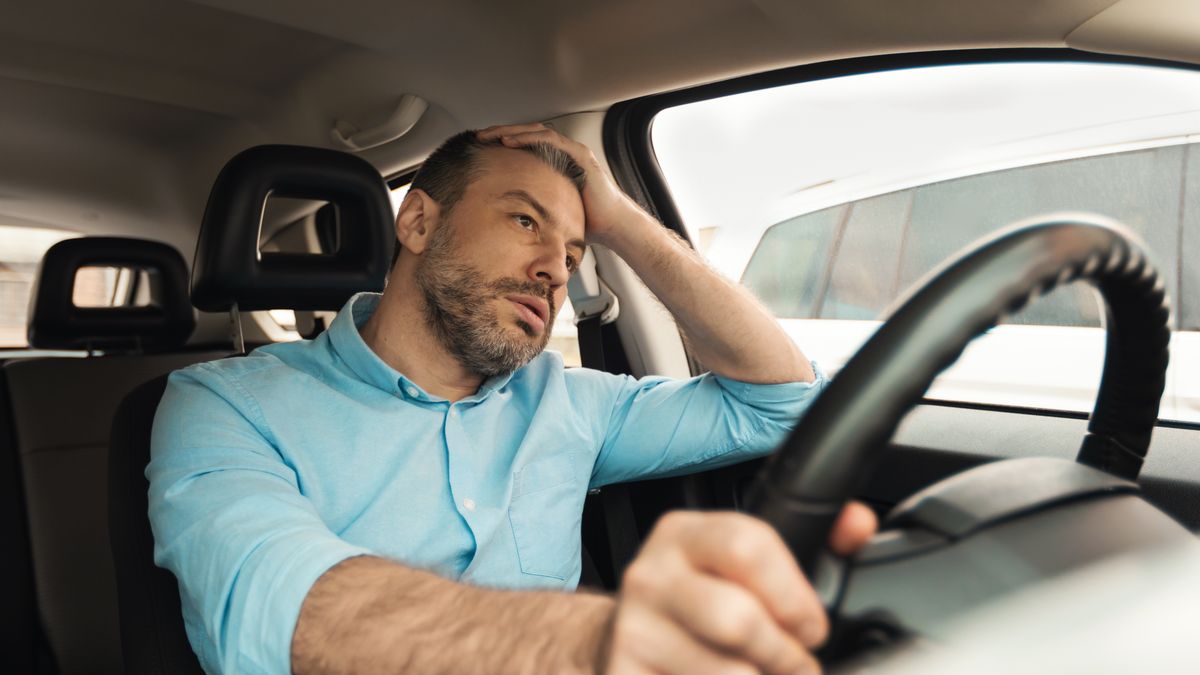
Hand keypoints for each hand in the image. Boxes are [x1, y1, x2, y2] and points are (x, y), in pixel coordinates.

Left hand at [476, 123, 647, 246]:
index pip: (527, 145)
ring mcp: (573, 151)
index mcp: (558, 163)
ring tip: (490, 135)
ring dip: (511, 131)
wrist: (612, 226)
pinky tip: (510, 141)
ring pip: (537, 132)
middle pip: (529, 134)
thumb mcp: (552, 212)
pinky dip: (529, 138)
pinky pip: (550, 140)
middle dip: (503, 132)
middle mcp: (565, 152)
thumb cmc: (587, 222)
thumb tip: (511, 223)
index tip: (483, 148)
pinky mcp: (580, 155)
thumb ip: (536, 209)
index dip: (505, 143)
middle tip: (479, 136)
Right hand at [603, 503, 876, 674]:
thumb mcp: (743, 563)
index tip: (810, 625)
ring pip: (729, 674)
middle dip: (785, 654)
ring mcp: (633, 630)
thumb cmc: (699, 602)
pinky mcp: (626, 673)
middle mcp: (651, 576)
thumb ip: (812, 541)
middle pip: (738, 619)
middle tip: (795, 665)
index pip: (747, 546)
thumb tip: (858, 524)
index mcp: (684, 535)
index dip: (795, 596)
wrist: (628, 639)